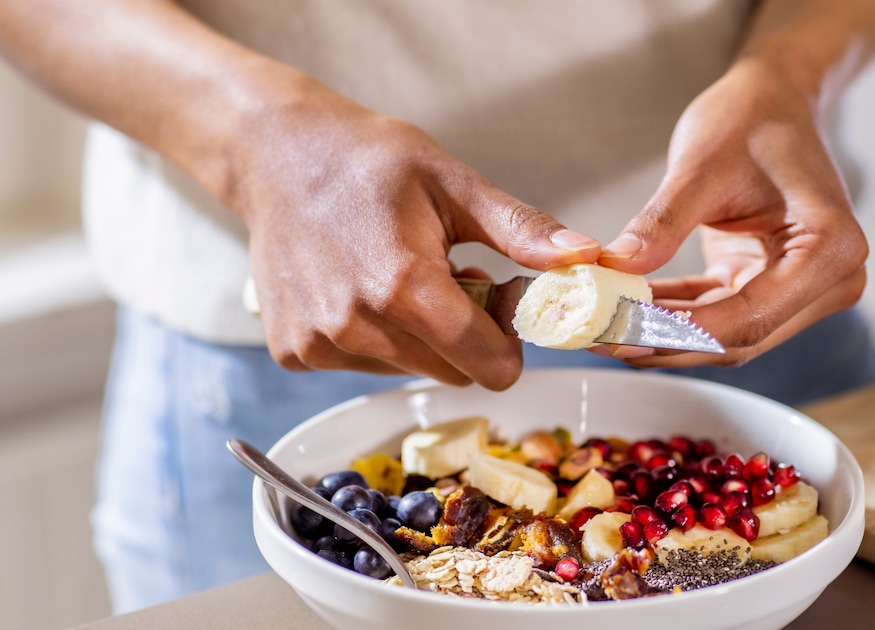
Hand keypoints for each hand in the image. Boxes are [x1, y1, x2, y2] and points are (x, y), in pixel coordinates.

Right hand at [236, 83, 600, 388]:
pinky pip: (364, 366)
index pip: (490, 365)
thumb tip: (585, 257)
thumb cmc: (366, 160)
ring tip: (403, 276)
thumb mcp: (454, 183)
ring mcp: (320, 344)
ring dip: (421, 337)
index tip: (500, 300)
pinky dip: (377, 338)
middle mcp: (356, 326)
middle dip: (468, 336)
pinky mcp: (295, 353)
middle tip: (453, 278)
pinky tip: (362, 288)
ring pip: (410, 371)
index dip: (509, 340)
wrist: (274, 153)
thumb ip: (522, 231)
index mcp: (403, 287)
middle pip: (453, 372)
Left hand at [597, 57, 867, 366]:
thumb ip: (661, 223)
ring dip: (664, 334)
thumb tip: (615, 268)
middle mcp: (831, 280)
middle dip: (665, 340)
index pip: (749, 316)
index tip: (621, 332)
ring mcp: (807, 290)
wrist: (775, 99)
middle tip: (599, 337)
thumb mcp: (700, 166)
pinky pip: (719, 315)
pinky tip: (626, 309)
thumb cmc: (752, 117)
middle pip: (740, 337)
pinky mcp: (774, 287)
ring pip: (726, 335)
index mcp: (830, 248)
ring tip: (602, 327)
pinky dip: (673, 314)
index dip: (680, 332)